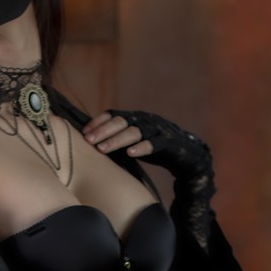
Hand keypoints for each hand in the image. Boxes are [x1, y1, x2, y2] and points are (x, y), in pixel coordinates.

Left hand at [85, 106, 216, 250]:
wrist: (186, 155)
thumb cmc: (155, 149)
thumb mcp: (134, 142)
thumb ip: (118, 140)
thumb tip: (93, 144)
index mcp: (136, 118)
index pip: (114, 115)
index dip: (98, 122)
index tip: (84, 132)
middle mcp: (145, 120)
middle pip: (121, 121)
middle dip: (103, 131)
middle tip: (88, 141)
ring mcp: (157, 130)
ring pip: (134, 131)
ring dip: (116, 140)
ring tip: (102, 149)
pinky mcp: (168, 142)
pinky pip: (154, 143)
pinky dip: (142, 147)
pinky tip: (130, 153)